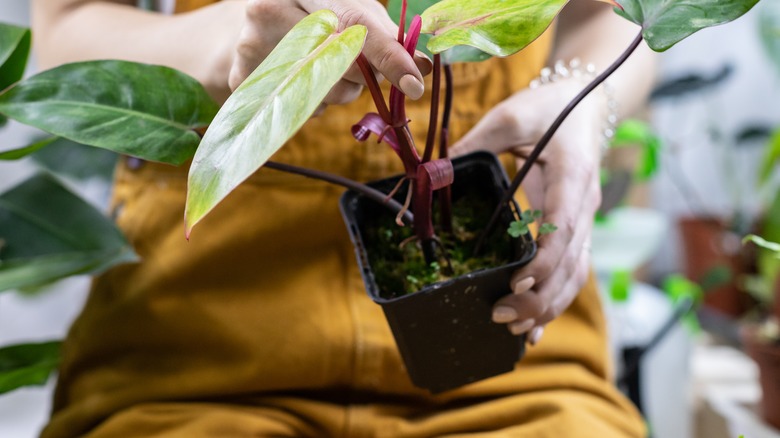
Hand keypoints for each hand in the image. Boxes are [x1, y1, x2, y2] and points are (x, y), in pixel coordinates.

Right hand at [228, 0, 431, 108]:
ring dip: (339, 92)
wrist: (259, 18)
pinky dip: (312, 102)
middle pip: (339, 63)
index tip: (414, 84)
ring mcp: (250, 43)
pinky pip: (297, 108)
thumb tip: (424, 66)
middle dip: (363, 75)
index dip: (388, 56)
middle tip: (359, 64)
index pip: (354, 23)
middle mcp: (270, 8)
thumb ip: (388, 36)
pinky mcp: (241, 76)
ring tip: (324, 67)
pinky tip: (301, 78)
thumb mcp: (354, 9)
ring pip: (321, 91)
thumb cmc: (320, 14)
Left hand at [449, 78, 603, 344]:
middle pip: (572, 262)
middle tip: (502, 316)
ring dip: (549, 305)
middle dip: (541, 296)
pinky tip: (533, 326)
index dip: (544, 257)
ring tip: (515, 331)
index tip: (517, 280)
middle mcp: (584, 203)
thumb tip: (435, 172)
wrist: (585, 103)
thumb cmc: (548, 108)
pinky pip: (570, 270)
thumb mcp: (511, 115)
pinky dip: (553, 299)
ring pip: (576, 274)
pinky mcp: (575, 229)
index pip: (564, 224)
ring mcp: (583, 219)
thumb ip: (476, 141)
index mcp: (572, 174)